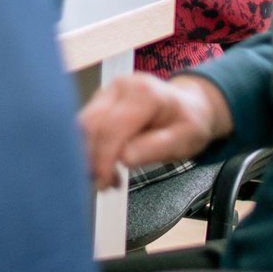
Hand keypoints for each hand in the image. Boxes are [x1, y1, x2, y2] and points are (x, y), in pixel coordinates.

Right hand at [77, 73, 231, 190]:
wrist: (189, 107)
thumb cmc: (188, 123)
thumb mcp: (185, 140)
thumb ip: (157, 147)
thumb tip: (125, 158)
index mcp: (144, 93)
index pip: (111, 127)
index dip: (104, 157)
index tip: (105, 182)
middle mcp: (121, 86)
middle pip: (91, 124)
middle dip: (92, 158)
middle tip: (103, 184)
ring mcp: (108, 91)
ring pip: (83, 125)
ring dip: (89, 155)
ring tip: (108, 177)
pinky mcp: (100, 101)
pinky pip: (86, 125)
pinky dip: (91, 148)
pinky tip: (105, 164)